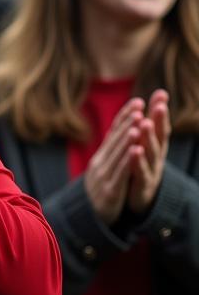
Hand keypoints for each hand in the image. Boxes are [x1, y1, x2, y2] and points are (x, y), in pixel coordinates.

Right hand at [83, 97, 143, 224]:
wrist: (88, 221)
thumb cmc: (100, 194)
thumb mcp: (103, 171)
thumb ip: (111, 152)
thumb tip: (120, 131)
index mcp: (101, 158)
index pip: (114, 134)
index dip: (125, 117)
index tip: (137, 101)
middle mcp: (101, 164)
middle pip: (116, 140)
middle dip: (128, 122)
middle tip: (139, 105)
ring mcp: (104, 177)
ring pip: (118, 153)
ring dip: (128, 136)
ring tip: (139, 121)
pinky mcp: (110, 191)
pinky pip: (120, 172)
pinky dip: (128, 158)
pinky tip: (136, 148)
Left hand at [127, 89, 170, 215]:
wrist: (136, 200)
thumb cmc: (140, 167)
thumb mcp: (143, 144)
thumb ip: (145, 123)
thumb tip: (152, 96)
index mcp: (154, 146)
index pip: (159, 125)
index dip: (160, 110)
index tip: (161, 94)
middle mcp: (156, 156)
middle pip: (158, 136)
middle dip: (159, 120)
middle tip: (159, 105)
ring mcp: (151, 171)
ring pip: (150, 153)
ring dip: (148, 137)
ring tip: (145, 123)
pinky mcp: (142, 185)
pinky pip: (140, 172)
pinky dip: (137, 161)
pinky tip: (135, 149)